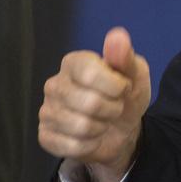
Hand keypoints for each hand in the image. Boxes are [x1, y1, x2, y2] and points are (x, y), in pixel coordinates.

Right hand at [38, 26, 150, 181]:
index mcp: (74, 62)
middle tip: (114, 107)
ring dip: (102, 127)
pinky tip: (91, 137)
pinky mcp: (45, 136)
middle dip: (112, 109)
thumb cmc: (126, 95)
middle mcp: (54, 84)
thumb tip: (117, 36)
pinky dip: (90, 144)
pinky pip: (71, 146)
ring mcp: (46, 111)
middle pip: (89, 103)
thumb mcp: (135, 75)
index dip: (116, 86)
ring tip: (103, 121)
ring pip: (81, 126)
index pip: (90, 73)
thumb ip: (125, 58)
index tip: (123, 87)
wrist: (121, 129)